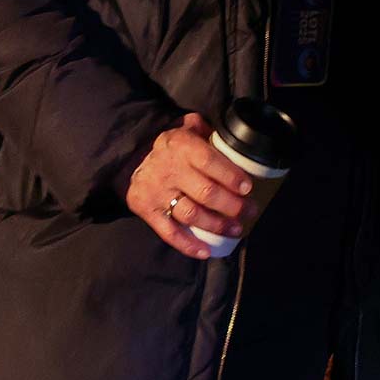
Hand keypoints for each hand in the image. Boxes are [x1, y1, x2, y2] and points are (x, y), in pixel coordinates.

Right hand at [126, 113, 254, 258]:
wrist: (130, 157)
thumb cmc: (171, 145)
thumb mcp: (188, 127)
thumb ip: (209, 131)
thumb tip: (239, 143)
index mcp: (181, 146)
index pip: (209, 162)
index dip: (231, 176)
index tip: (248, 188)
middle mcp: (169, 170)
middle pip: (206, 193)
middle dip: (232, 206)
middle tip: (250, 211)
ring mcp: (156, 192)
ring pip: (191, 214)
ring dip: (217, 225)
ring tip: (236, 229)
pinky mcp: (147, 211)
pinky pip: (169, 232)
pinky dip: (188, 245)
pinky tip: (206, 251)